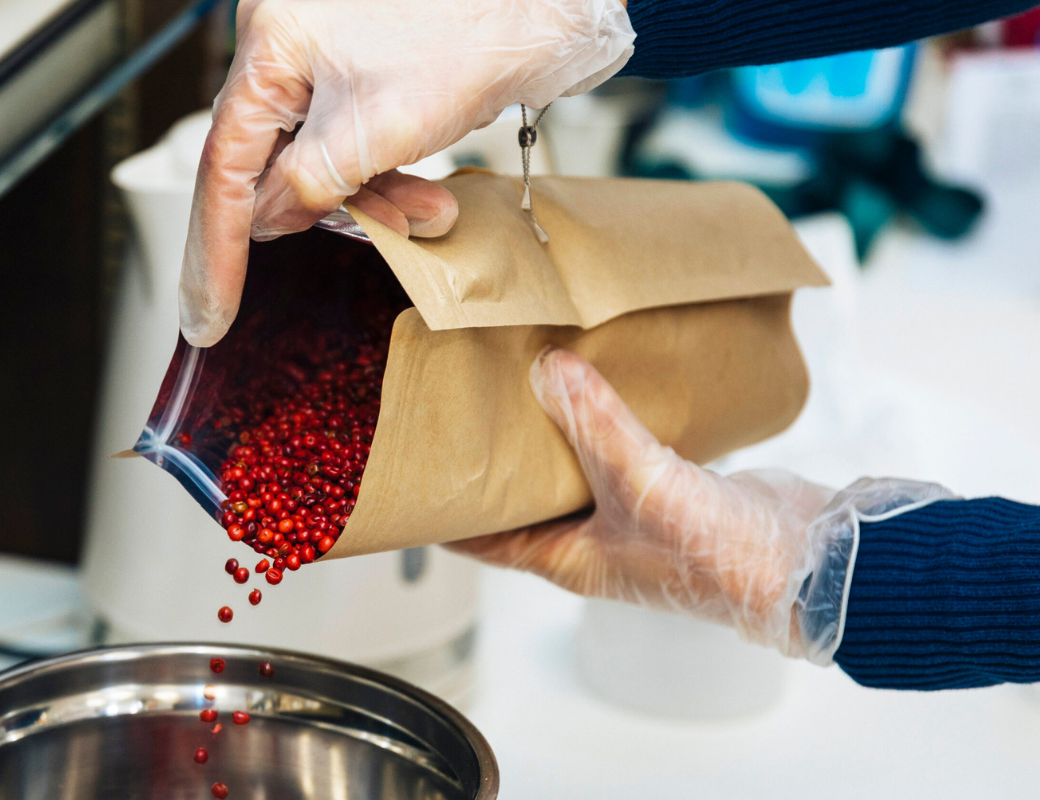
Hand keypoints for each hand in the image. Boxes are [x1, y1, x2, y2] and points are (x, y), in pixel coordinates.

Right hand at [178, 0, 634, 346]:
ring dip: (372, 199)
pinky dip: (386, 176)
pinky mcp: (364, 72)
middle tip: (372, 236)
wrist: (541, 2)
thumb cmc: (471, 30)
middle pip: (271, 162)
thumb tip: (266, 221)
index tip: (211, 313)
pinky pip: (353, 142)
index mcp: (273, 43)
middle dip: (324, 213)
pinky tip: (428, 195)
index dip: (216, 249)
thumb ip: (308, 183)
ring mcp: (326, 57)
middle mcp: (288, 46)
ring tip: (427, 213)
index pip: (223, 165)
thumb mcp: (378, 129)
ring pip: (320, 159)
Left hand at [449, 348, 836, 654]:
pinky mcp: (666, 490)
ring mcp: (628, 516)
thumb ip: (593, 424)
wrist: (802, 562)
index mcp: (566, 558)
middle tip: (465, 408)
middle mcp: (590, 540)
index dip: (448, 515)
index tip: (415, 485)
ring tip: (520, 384)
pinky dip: (600, 423)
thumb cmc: (717, 558)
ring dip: (549, 434)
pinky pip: (617, 451)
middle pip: (523, 497)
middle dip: (497, 459)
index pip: (484, 540)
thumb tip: (546, 370)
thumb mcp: (640, 482)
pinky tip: (593, 386)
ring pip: (570, 470)